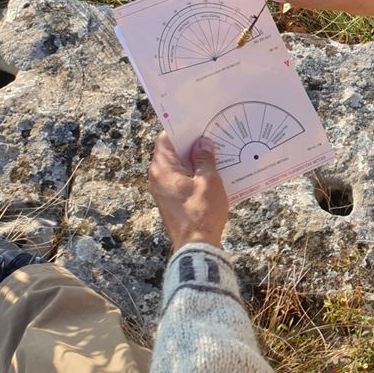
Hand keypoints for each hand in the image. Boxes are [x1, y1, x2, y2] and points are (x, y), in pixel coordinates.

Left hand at [147, 133, 228, 252]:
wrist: (196, 247)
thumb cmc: (201, 213)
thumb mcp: (208, 181)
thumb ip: (205, 159)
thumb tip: (203, 144)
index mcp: (162, 169)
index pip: (166, 139)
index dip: (183, 130)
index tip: (200, 126)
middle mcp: (157, 178)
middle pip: (173, 153)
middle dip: (192, 146)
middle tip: (213, 139)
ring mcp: (162, 191)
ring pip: (179, 168)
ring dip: (195, 162)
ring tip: (216, 157)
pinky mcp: (170, 201)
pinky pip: (181, 181)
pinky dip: (194, 176)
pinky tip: (212, 176)